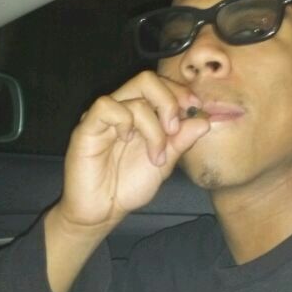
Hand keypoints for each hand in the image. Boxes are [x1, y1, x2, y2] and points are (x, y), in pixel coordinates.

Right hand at [54, 71, 209, 231]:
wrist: (103, 211)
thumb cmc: (128, 186)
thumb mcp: (164, 163)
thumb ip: (181, 140)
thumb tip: (204, 120)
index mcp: (139, 114)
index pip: (160, 85)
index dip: (180, 92)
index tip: (196, 110)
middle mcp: (121, 109)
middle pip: (147, 80)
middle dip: (169, 101)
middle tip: (174, 130)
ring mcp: (103, 117)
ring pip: (134, 96)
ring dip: (153, 126)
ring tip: (155, 155)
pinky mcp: (87, 127)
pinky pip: (107, 107)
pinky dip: (125, 121)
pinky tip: (127, 141)